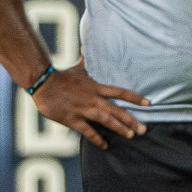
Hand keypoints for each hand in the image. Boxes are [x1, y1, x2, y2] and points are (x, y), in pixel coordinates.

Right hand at [30, 64, 148, 149]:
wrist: (43, 83)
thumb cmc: (60, 76)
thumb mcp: (77, 68)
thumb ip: (86, 59)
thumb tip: (87, 46)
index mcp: (96, 87)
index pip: (121, 92)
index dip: (136, 98)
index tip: (149, 104)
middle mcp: (93, 99)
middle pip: (117, 110)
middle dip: (132, 120)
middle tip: (144, 130)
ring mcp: (84, 109)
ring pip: (106, 120)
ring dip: (120, 128)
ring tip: (131, 135)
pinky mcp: (73, 118)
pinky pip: (88, 131)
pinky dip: (97, 139)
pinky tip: (105, 146)